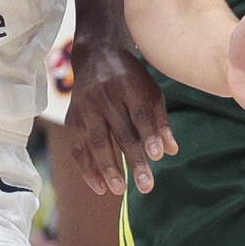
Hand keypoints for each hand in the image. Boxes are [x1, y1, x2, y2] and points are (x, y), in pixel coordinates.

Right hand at [61, 37, 174, 196]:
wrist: (95, 55)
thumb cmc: (130, 77)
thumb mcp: (150, 90)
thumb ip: (160, 120)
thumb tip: (171, 150)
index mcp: (128, 86)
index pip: (139, 114)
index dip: (148, 135)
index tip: (157, 156)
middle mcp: (105, 97)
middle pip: (120, 132)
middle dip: (133, 160)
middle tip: (146, 186)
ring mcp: (86, 108)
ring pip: (97, 142)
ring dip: (108, 168)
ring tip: (120, 190)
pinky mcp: (73, 119)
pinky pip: (78, 148)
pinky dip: (87, 169)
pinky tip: (100, 187)